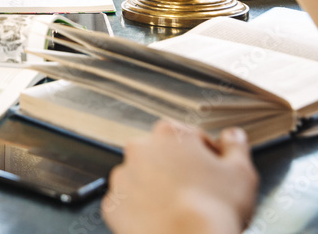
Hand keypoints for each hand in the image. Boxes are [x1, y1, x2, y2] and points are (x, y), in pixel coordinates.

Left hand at [102, 120, 256, 233]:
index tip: (215, 173)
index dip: (208, 156)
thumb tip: (233, 136)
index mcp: (170, 134)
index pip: (191, 137)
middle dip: (179, 170)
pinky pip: (129, 203)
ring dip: (158, 189)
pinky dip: (142, 210)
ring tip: (180, 210)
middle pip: (164, 156)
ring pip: (143, 178)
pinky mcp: (113, 203)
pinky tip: (161, 220)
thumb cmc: (215, 209)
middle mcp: (140, 148)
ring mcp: (123, 176)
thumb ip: (236, 147)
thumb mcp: (241, 173)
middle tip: (198, 194)